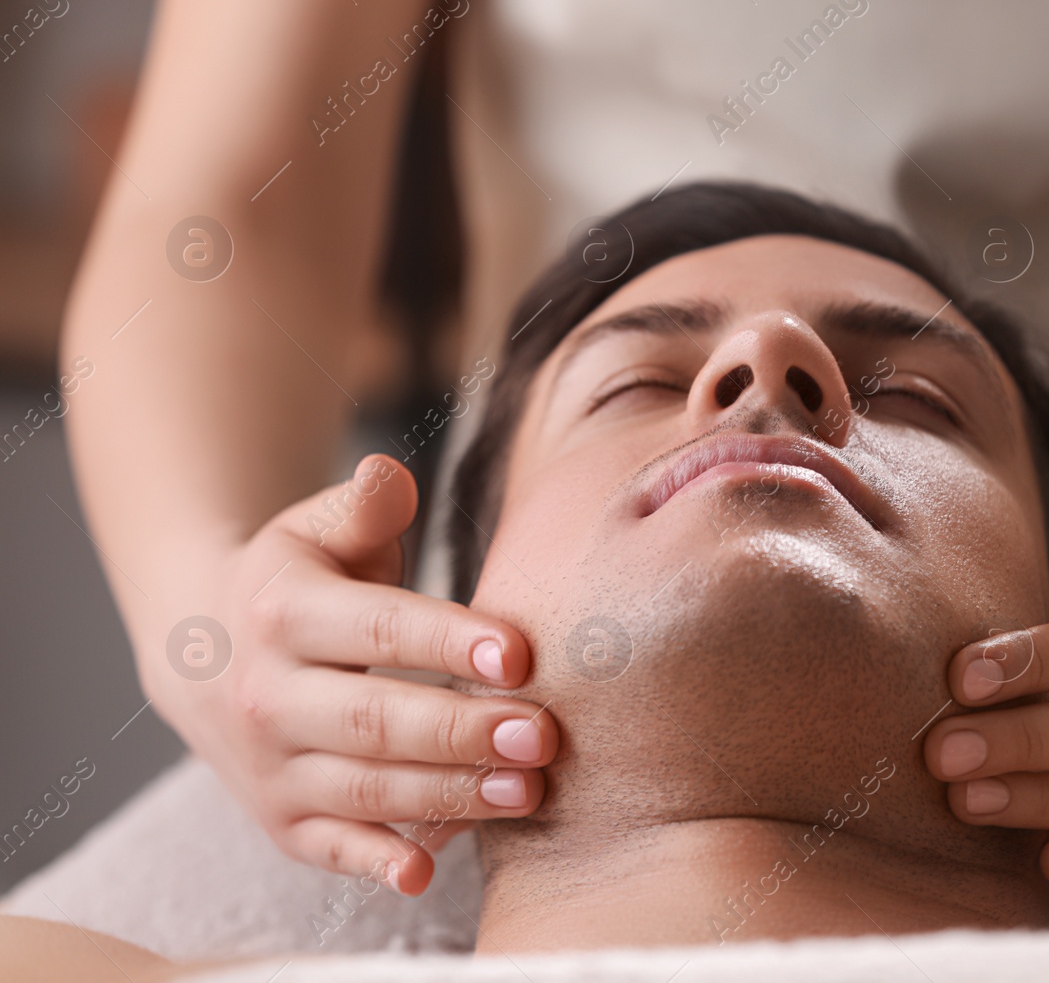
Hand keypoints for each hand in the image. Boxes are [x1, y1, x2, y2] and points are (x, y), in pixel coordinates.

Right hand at [139, 454, 557, 894]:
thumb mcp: (317, 527)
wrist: (203, 654)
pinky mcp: (281, 820)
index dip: (448, 642)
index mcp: (282, 611)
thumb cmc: (299, 580)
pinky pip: (328, 849)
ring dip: (448, 796)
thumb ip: (363, 503)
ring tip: (527, 789)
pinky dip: (372, 865)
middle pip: (375, 720)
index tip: (520, 652)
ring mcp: (270, 766)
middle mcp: (267, 696)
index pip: (376, 628)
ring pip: (364, 789)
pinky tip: (424, 873)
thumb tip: (391, 476)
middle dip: (463, 731)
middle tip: (544, 734)